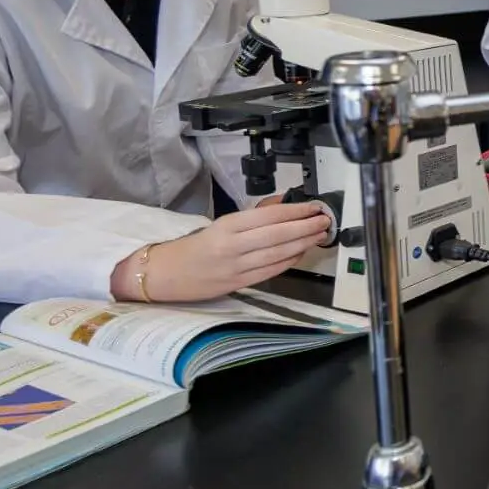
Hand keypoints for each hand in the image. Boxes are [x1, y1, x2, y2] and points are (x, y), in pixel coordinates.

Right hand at [115, 204, 332, 302]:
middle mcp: (233, 247)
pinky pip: (270, 271)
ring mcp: (236, 268)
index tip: (313, 207)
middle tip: (324, 221)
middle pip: (278, 235)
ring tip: (318, 235)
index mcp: (227, 227)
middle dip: (306, 227)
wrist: (164, 274)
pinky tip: (301, 253)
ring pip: (278, 254)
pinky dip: (289, 261)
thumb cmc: (193, 247)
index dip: (295, 211)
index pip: (269, 216)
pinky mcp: (238, 284)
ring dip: (303, 244)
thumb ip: (252, 216)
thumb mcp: (220, 224)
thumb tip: (282, 203)